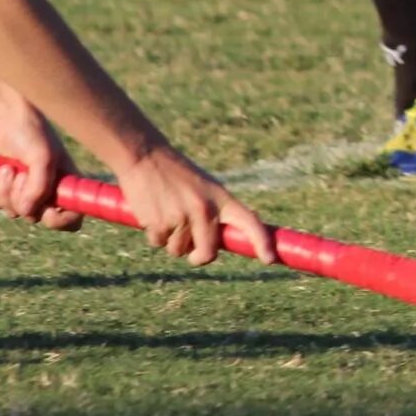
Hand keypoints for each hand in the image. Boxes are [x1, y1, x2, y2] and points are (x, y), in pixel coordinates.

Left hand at [0, 108, 82, 231]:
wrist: (4, 117)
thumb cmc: (31, 131)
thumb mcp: (42, 157)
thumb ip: (39, 187)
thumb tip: (27, 211)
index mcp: (66, 184)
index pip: (72, 219)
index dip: (61, 220)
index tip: (48, 208)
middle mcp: (47, 192)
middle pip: (34, 216)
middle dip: (21, 196)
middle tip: (19, 174)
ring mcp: (24, 192)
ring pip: (12, 212)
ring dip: (5, 191)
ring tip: (6, 168)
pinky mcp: (3, 190)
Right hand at [111, 145, 276, 266]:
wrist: (144, 156)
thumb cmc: (176, 173)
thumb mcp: (203, 188)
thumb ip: (213, 213)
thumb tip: (216, 244)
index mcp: (221, 198)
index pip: (249, 221)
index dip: (262, 242)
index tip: (270, 259)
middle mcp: (204, 209)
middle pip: (208, 252)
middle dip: (199, 257)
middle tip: (193, 254)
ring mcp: (182, 218)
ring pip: (178, 250)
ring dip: (171, 240)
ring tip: (165, 211)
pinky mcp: (159, 224)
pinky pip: (158, 243)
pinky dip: (154, 234)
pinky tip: (152, 211)